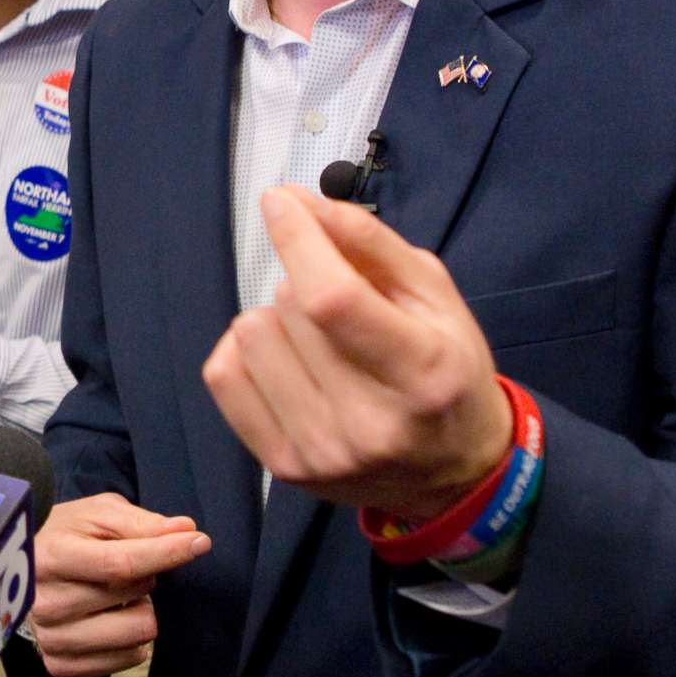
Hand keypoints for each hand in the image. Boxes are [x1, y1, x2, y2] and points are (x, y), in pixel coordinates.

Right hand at [30, 493, 211, 676]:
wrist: (21, 569)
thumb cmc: (66, 535)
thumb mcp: (97, 514)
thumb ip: (140, 522)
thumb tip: (185, 529)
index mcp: (51, 557)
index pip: (120, 563)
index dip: (166, 552)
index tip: (198, 542)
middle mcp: (45, 602)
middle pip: (134, 597)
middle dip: (144, 579)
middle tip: (123, 571)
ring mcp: (50, 637)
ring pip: (137, 634)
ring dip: (139, 611)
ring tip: (117, 598)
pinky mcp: (59, 664)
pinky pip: (126, 661)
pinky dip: (130, 640)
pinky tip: (111, 620)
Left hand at [203, 187, 507, 518]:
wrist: (453, 473)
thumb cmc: (446, 372)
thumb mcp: (435, 296)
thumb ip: (369, 242)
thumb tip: (297, 202)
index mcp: (422, 372)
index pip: (332, 298)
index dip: (297, 240)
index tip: (280, 202)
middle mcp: (369, 422)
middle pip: (289, 306)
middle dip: (306, 283)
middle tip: (341, 310)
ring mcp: (321, 451)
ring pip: (251, 334)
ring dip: (276, 320)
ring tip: (317, 342)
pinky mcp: (282, 466)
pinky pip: (222, 373)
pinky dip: (246, 351)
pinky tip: (284, 361)